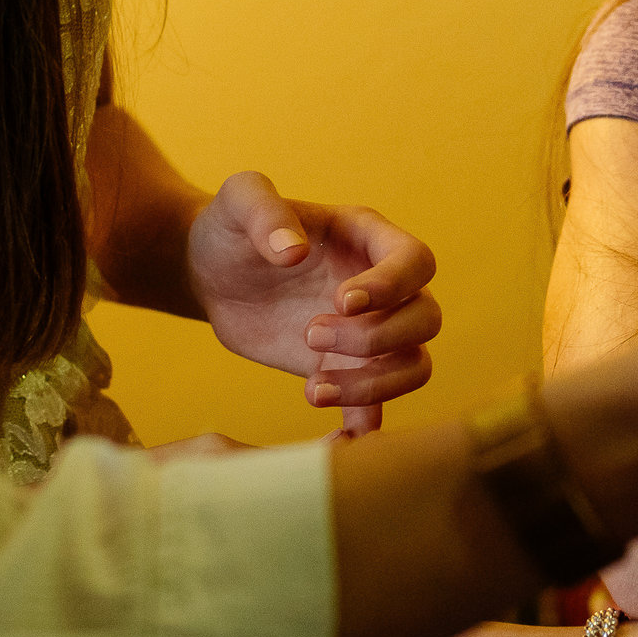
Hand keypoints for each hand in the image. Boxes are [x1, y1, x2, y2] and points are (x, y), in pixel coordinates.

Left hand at [187, 173, 439, 434]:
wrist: (212, 275)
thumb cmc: (232, 228)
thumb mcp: (238, 200)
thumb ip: (264, 211)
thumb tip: (292, 251)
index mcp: (368, 238)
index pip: (415, 261)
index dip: (391, 285)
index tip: (342, 301)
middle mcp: (383, 288)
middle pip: (425, 318)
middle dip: (375, 337)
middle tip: (310, 334)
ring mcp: (370, 332)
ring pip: (414, 366)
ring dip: (373, 385)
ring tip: (314, 389)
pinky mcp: (347, 370)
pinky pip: (378, 405)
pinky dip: (366, 426)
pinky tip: (334, 435)